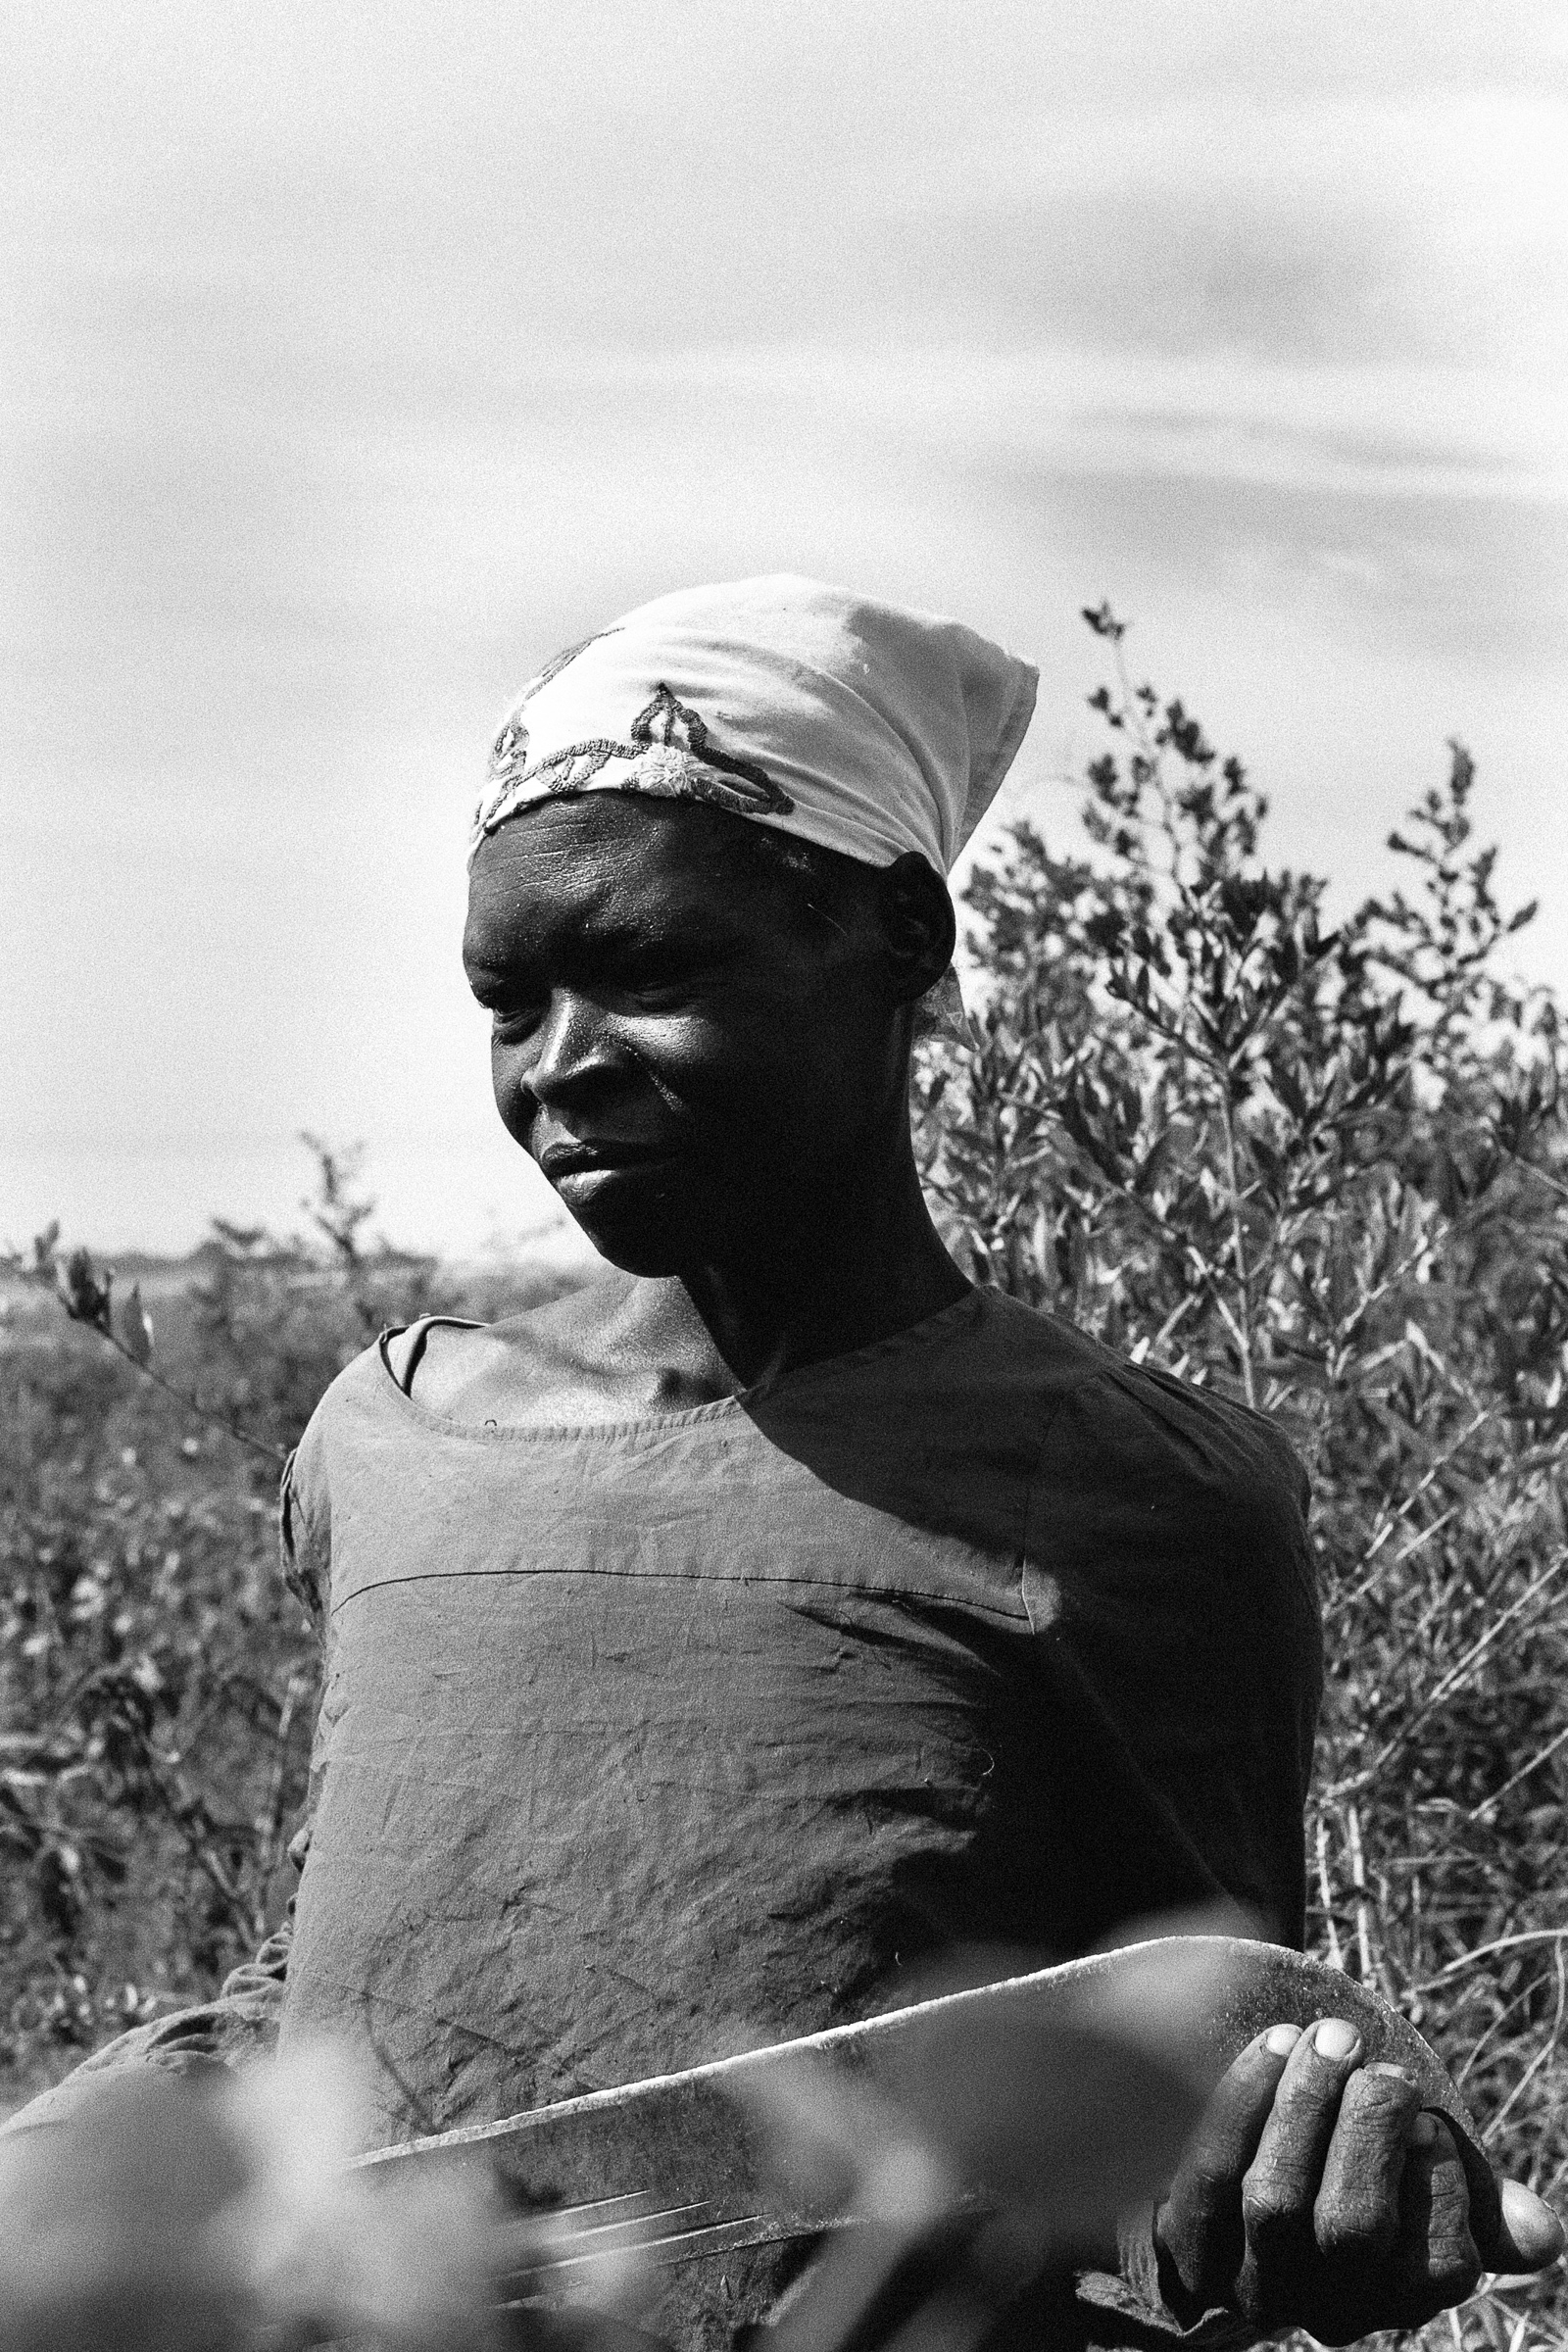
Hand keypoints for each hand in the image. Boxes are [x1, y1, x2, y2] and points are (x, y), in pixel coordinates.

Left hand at [1155, 2016, 1564, 2344]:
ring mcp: (1247, 2282)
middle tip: (1383, 2064)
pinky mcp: (1183, 2243)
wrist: (1243, 2157)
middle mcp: (1323, 2308)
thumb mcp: (1417, 2181)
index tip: (1431, 2120)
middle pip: (1352, 2229)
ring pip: (1276, 2200)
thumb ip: (1475, 2202)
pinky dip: (1247, 2098)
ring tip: (1331, 2037)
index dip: (1440, 2183)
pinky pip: (1209, 2172)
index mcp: (1394, 2298)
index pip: (1438, 2267)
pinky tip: (1277, 2044)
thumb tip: (1540, 2235)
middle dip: (1372, 2129)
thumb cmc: (1353, 2160)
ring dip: (1308, 2102)